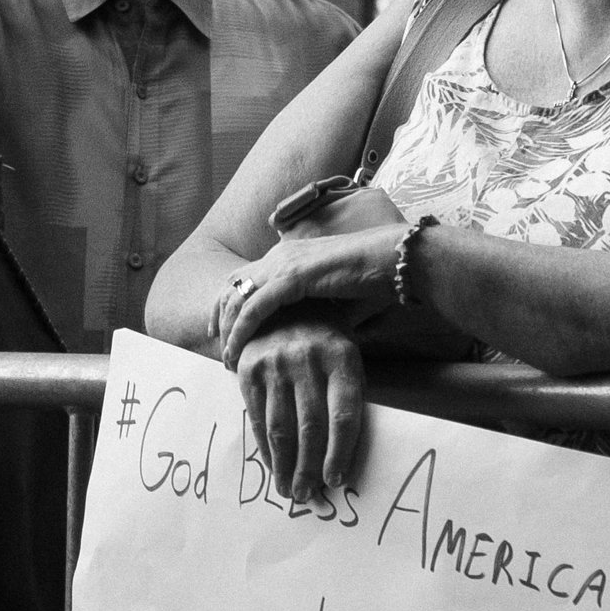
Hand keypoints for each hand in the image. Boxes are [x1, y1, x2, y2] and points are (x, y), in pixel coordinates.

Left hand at [217, 188, 407, 362]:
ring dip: (227, 329)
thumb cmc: (373, 278)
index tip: (223, 329)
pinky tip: (236, 351)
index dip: (229, 302)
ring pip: (238, 298)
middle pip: (232, 285)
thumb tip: (311, 337)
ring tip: (225, 356)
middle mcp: (281, 254)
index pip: (246, 276)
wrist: (393, 260)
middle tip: (216, 345)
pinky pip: (254, 308)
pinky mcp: (292, 277)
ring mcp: (285, 263)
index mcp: (290, 254)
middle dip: (220, 317)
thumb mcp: (334, 296)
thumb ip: (315, 311)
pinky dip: (241, 331)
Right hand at [234, 306, 365, 504]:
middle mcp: (308, 358)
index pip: (344, 414)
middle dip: (309, 467)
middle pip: (311, 426)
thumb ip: (348, 395)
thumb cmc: (325, 340)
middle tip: (308, 496)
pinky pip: (258, 418)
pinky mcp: (250, 369)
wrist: (283, 303)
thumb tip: (345, 455)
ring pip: (282, 428)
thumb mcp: (347, 355)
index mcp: (342, 356)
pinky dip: (265, 448)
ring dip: (285, 465)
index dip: (340, 452)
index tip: (336, 480)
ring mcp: (276, 363)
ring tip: (289, 490)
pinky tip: (273, 465)